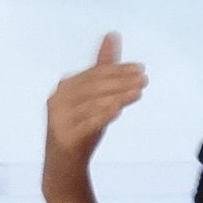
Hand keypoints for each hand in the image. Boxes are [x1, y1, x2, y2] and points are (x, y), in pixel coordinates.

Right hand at [43, 33, 146, 197]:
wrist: (63, 166)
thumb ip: (102, 68)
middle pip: (94, 86)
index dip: (117, 70)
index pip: (94, 74)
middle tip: (144, 79)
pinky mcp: (65, 136)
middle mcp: (58, 100)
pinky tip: (119, 110)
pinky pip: (88, 122)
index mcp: (65, 88)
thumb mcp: (93, 98)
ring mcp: (60, 119)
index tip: (139, 69)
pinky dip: (103, 114)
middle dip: (120, 81)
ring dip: (117, 96)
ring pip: (93, 103)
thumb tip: (112, 36)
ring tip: (138, 92)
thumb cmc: (80, 128)